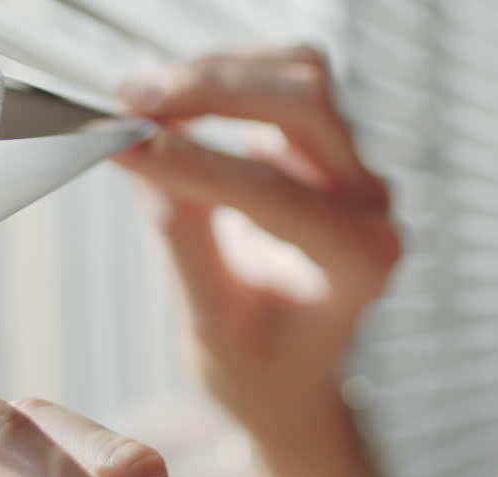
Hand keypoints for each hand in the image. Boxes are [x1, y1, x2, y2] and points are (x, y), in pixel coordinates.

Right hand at [113, 47, 398, 445]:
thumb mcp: (214, 326)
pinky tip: (173, 109)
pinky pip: (283, 85)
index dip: (193, 161)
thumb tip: (138, 160)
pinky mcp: (332, 151)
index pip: (273, 192)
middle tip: (131, 103)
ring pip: (300, 78)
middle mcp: (374, 209)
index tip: (123, 143)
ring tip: (144, 102)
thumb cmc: (260, 370)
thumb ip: (184, 241)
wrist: (292, 381)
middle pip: (307, 103)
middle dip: (214, 90)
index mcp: (360, 264)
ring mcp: (359, 174)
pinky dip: (225, 81)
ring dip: (220, 74)